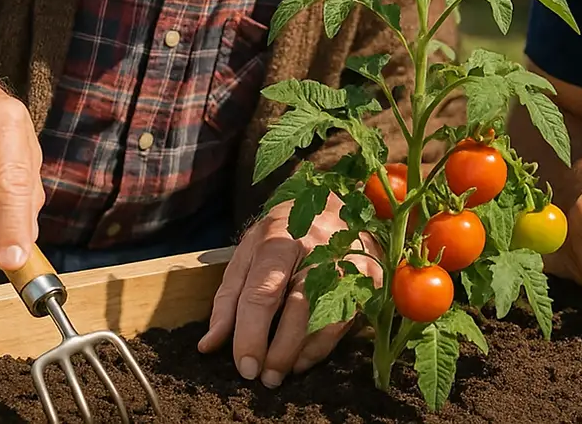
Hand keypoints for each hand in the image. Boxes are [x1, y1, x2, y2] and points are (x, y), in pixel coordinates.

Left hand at [198, 194, 381, 387]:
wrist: (332, 203)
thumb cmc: (283, 233)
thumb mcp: (247, 253)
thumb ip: (228, 298)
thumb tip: (210, 344)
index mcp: (279, 240)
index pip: (262, 293)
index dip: (251, 335)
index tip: (245, 366)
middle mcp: (318, 250)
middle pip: (299, 310)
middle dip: (280, 352)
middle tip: (264, 378)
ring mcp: (350, 263)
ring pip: (328, 321)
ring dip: (303, 355)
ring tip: (282, 370)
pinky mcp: (371, 277)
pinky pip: (348, 322)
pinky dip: (324, 346)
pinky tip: (305, 356)